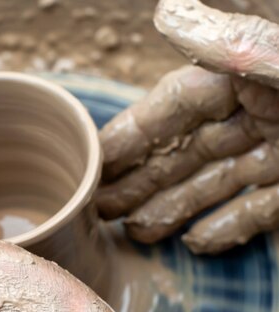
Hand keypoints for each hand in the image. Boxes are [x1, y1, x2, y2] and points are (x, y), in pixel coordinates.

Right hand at [96, 0, 278, 253]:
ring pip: (218, 182)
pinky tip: (199, 243)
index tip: (95, 160)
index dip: (132, 135)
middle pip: (187, 150)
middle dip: (144, 180)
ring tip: (138, 232)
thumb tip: (167, 12)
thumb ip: (237, 41)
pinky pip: (262, 208)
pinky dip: (232, 225)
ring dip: (178, 209)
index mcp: (252, 73)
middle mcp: (264, 109)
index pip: (174, 106)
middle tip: (102, 207)